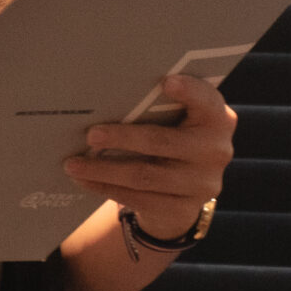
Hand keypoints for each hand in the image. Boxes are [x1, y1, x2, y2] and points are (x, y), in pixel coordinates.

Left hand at [62, 74, 234, 238]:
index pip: (207, 101)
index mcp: (217, 119)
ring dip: (104, 170)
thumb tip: (109, 91)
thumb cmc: (174, 133)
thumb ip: (161, 104)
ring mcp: (202, 184)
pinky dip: (107, 188)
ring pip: (145, 175)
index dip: (189, 91)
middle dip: (122, 137)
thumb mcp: (179, 116)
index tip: (165, 80)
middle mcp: (216, 151)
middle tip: (90, 134)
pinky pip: (139, 199)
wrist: (187, 185)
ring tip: (73, 163)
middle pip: (163, 142)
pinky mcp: (183, 209)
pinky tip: (85, 181)